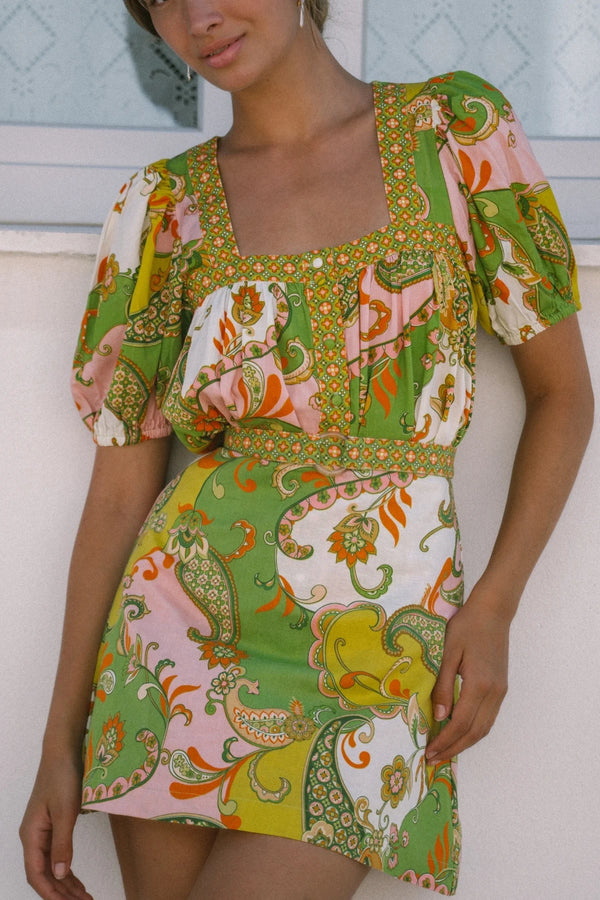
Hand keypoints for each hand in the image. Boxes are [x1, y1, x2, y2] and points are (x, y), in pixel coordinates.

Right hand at [20, 754, 92, 899]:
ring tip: (84, 897)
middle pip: (43, 874)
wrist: (63, 750)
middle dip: (62, 893)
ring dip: (65, 883)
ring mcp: (42, 831)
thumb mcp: (66, 811)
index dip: (52, 894)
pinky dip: (67, 868)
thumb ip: (62, 844)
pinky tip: (76, 878)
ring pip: (50, 866)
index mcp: (31, 835)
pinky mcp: (52, 824)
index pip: (37, 875)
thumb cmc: (63, 776)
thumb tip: (60, 875)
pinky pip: (56, 854)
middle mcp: (33, 836)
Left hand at [426, 585, 510, 763]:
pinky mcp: (501, 687)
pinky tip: (460, 731)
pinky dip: (474, 730)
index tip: (429, 753)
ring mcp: (500, 692)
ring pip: (484, 728)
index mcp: (479, 686)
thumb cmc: (466, 627)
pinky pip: (488, 717)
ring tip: (445, 750)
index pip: (461, 725)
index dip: (445, 742)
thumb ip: (444, 686)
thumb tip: (439, 718)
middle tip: (434, 759)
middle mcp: (494, 693)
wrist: (492, 612)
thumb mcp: (448, 653)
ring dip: (465, 743)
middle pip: (475, 733)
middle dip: (454, 749)